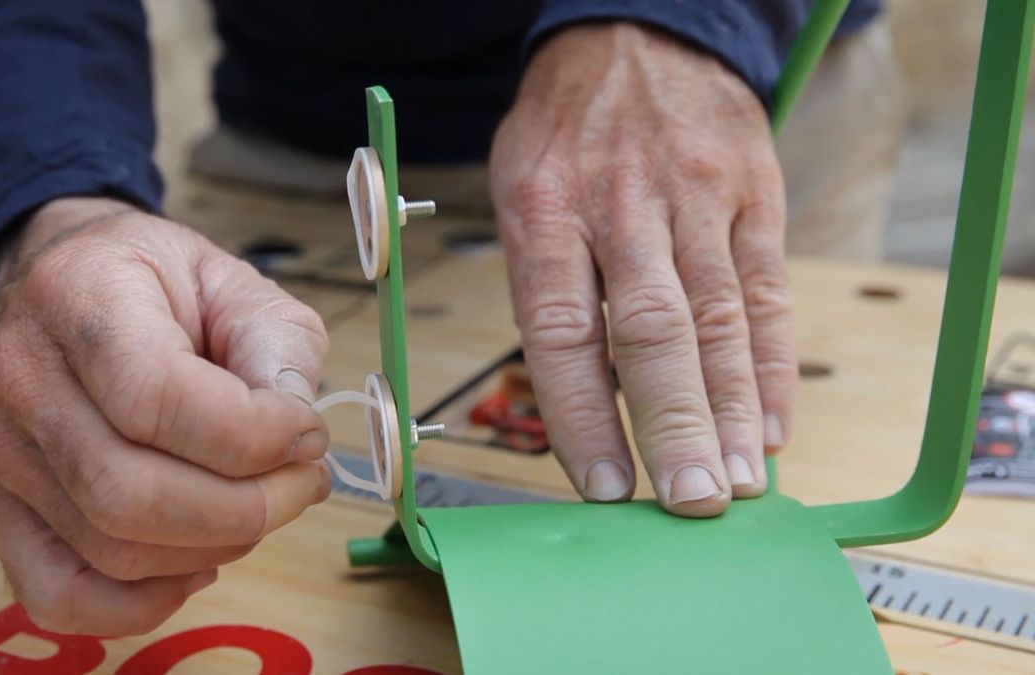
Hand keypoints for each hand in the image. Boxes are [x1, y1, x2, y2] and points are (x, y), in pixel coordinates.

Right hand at [0, 197, 330, 634]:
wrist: (75, 289)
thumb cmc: (162, 286)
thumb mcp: (239, 284)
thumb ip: (279, 348)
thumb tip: (295, 433)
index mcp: (79, 294)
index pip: (154, 397)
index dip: (252, 435)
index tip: (307, 432)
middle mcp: (22, 375)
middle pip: (128, 493)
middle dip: (247, 507)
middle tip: (303, 481)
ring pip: (110, 550)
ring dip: (216, 546)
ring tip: (264, 504)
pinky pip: (60, 593)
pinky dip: (145, 601)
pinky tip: (199, 558)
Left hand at [490, 24, 795, 515]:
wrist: (635, 32)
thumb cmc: (565, 133)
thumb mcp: (521, 189)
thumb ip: (546, 286)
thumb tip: (580, 401)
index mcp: (544, 209)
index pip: (560, 331)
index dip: (583, 416)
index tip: (601, 485)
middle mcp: (620, 204)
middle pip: (650, 332)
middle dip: (672, 427)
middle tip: (690, 502)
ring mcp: (694, 195)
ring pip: (718, 318)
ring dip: (730, 410)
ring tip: (738, 482)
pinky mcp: (751, 191)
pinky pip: (766, 288)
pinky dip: (771, 364)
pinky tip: (772, 424)